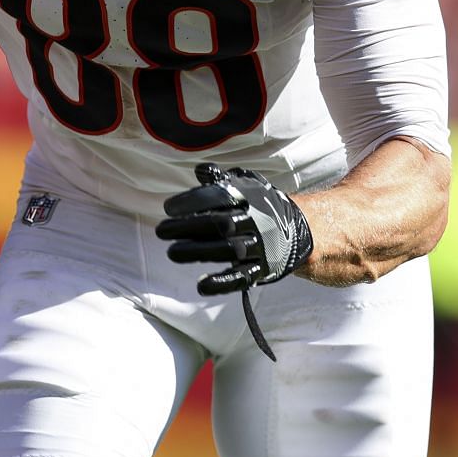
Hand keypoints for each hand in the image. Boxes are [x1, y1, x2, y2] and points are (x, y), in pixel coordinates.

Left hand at [156, 163, 314, 294]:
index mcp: (251, 198)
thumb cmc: (259, 205)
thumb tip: (201, 171)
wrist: (296, 230)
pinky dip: (222, 283)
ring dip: (198, 252)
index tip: (169, 208)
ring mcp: (260, 246)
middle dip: (188, 227)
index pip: (221, 197)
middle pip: (220, 224)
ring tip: (171, 252)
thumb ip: (221, 179)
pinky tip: (201, 285)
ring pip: (228, 250)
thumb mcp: (245, 185)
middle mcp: (256, 221)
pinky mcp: (261, 269)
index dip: (194, 201)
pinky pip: (242, 278)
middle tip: (161, 230)